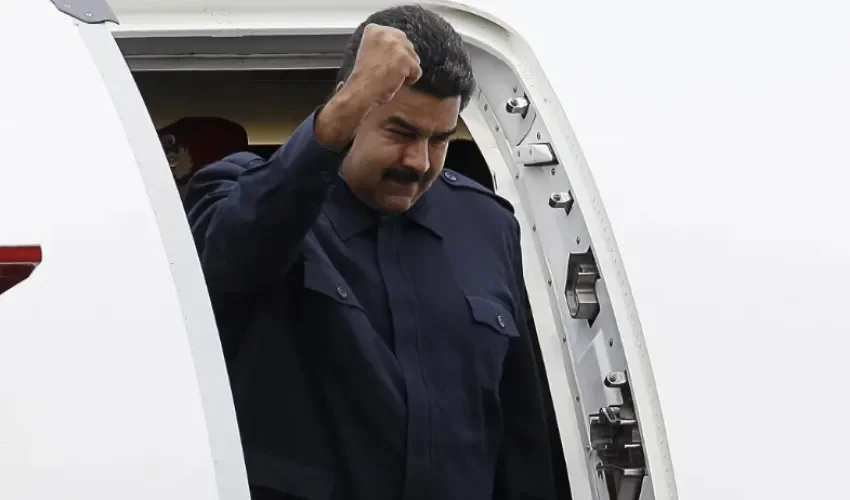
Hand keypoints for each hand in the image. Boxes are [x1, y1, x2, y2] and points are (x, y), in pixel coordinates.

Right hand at [315, 24, 421, 148]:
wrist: (361, 90)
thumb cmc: (363, 76)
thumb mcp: (368, 50)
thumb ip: (383, 44)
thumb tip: (400, 45)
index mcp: (374, 30)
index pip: (396, 36)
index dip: (394, 52)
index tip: (384, 62)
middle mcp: (386, 33)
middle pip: (407, 46)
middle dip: (402, 60)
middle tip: (388, 71)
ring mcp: (397, 46)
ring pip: (413, 58)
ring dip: (406, 70)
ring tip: (391, 77)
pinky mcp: (405, 59)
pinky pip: (417, 71)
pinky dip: (410, 80)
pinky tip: (396, 83)